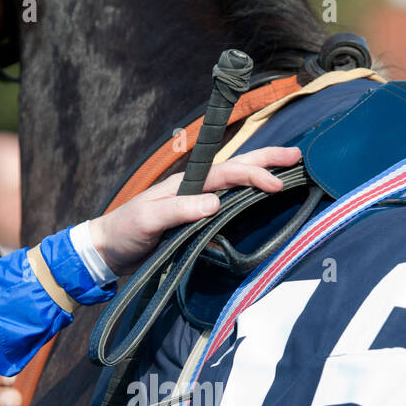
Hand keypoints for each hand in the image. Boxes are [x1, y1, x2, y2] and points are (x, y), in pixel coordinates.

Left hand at [86, 146, 300, 274]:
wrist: (107, 250)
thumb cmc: (124, 232)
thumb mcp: (148, 220)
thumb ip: (179, 210)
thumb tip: (216, 203)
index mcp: (186, 183)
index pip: (227, 173)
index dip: (253, 174)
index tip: (277, 183)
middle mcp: (195, 189)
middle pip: (236, 169)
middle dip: (267, 160)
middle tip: (298, 156)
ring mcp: (197, 205)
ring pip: (236, 186)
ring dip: (261, 177)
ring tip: (288, 171)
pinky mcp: (196, 224)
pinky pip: (228, 211)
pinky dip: (248, 205)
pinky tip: (264, 205)